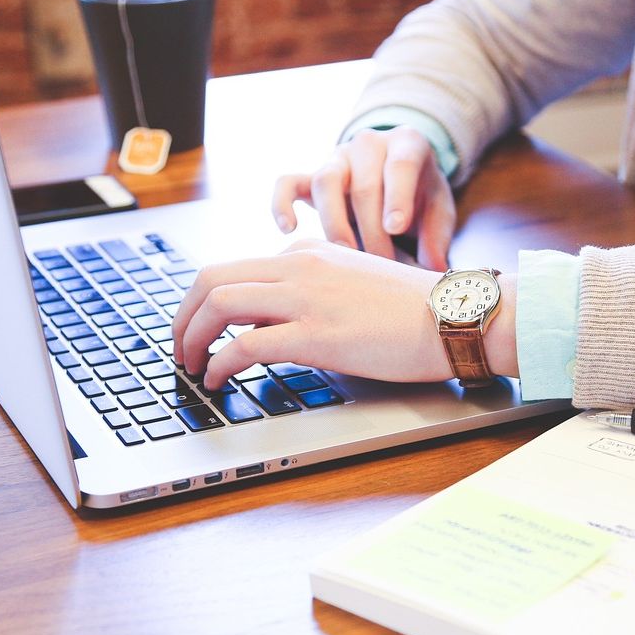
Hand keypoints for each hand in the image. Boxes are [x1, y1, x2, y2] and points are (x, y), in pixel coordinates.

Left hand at [172, 240, 452, 389]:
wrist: (454, 316)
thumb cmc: (414, 309)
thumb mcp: (353, 284)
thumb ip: (311, 292)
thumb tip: (270, 324)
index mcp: (308, 253)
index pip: (236, 269)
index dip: (205, 303)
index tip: (200, 328)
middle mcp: (299, 266)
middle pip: (212, 278)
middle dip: (183, 316)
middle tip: (179, 347)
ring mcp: (306, 298)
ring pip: (219, 304)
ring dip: (191, 337)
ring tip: (190, 366)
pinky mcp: (316, 334)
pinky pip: (245, 345)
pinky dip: (219, 364)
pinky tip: (218, 380)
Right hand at [272, 126, 455, 270]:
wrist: (397, 174)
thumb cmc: (421, 195)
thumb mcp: (439, 209)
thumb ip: (437, 236)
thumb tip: (433, 269)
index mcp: (407, 144)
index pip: (400, 165)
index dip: (397, 197)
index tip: (395, 228)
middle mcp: (369, 144)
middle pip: (363, 184)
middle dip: (372, 230)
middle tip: (381, 265)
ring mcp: (337, 159)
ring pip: (325, 182)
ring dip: (335, 223)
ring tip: (346, 256)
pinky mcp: (311, 176)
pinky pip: (288, 183)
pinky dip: (282, 203)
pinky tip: (288, 229)